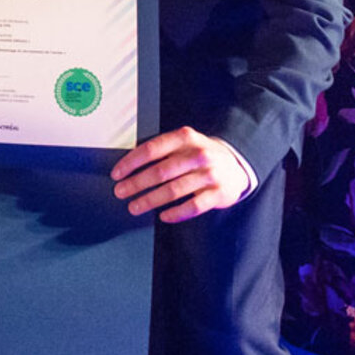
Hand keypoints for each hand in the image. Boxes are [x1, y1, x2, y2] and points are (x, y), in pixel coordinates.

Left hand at [111, 127, 253, 221]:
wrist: (237, 165)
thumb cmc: (201, 155)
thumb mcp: (185, 143)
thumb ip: (162, 149)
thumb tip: (129, 165)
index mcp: (186, 138)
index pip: (152, 149)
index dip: (131, 162)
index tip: (117, 174)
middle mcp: (198, 154)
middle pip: (160, 171)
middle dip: (136, 184)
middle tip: (120, 192)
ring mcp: (210, 175)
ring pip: (173, 190)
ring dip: (150, 200)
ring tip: (135, 206)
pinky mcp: (218, 194)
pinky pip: (193, 207)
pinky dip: (175, 213)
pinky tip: (163, 216)